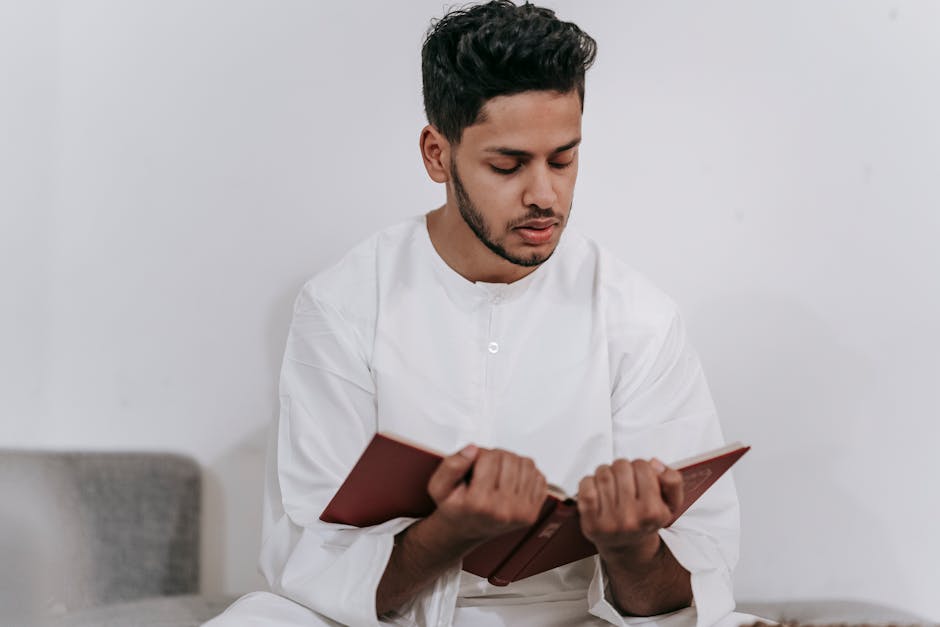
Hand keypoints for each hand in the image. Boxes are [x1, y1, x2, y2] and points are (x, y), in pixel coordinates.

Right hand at [426, 445, 546, 545]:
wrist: (465, 531)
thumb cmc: (455, 508)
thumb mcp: (439, 486)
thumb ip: (451, 465)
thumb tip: (473, 450)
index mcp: (480, 503)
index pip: (489, 457)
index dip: (480, 454)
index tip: (473, 464)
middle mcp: (503, 509)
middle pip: (509, 458)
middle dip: (496, 457)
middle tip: (485, 469)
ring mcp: (521, 512)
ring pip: (526, 464)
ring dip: (512, 463)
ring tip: (498, 474)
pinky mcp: (532, 513)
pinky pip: (539, 478)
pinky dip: (526, 474)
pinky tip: (511, 482)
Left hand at [577, 458, 683, 560]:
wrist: (627, 547)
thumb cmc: (645, 520)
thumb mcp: (670, 503)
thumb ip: (673, 481)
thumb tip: (654, 464)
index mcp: (653, 512)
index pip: (642, 466)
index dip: (640, 466)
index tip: (639, 476)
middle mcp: (631, 518)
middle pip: (621, 467)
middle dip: (621, 468)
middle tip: (623, 479)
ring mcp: (610, 522)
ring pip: (603, 475)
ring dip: (605, 472)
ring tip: (610, 483)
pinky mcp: (591, 524)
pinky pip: (586, 490)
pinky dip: (588, 482)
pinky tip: (596, 489)